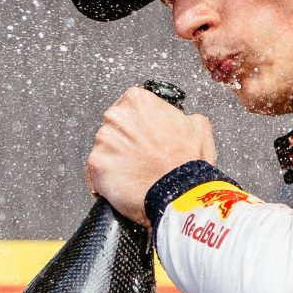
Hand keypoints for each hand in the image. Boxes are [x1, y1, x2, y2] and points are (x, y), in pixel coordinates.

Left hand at [85, 88, 217, 223]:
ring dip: (116, 160)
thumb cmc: (187, 162)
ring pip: (104, 148)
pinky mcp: (95, 164)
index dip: (140, 124)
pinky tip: (124, 185)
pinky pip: (95, 171)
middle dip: (126, 141)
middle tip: (142, 157)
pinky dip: (105, 180)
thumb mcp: (198, 126)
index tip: (146, 137)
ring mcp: (103, 140)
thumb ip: (181, 116)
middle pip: (114, 126)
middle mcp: (116, 116)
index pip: (130, 107)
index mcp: (137, 100)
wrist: (179, 193)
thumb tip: (177, 121)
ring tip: (135, 174)